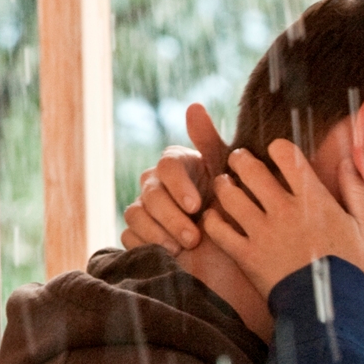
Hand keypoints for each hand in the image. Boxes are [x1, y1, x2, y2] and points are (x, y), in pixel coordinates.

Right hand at [121, 103, 229, 254]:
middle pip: (151, 193)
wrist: (232, 258)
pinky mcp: (140, 235)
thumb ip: (210, 144)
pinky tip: (168, 256)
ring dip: (158, 232)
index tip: (196, 207)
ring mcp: (146, 210)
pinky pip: (130, 236)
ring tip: (181, 249)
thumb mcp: (229, 179)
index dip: (180, 186)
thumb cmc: (233, 213)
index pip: (168, 166)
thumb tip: (193, 106)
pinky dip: (147, 245)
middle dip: (172, 217)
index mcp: (179, 166)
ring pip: (136, 215)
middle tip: (193, 238)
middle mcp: (157, 184)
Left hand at [203, 140, 363, 297]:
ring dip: (224, 186)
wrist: (333, 315)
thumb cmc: (355, 272)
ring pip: (228, 194)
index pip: (286, 155)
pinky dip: (212, 220)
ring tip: (227, 187)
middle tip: (240, 163)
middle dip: (241, 160)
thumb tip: (349, 161)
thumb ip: (358, 192)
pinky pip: (217, 230)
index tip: (276, 153)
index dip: (277, 148)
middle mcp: (284, 210)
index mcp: (314, 200)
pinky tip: (217, 219)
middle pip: (249, 168)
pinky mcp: (247, 257)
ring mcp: (262, 233)